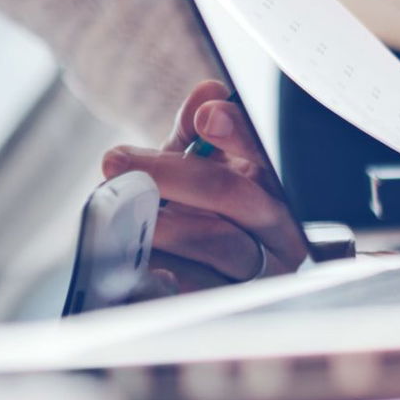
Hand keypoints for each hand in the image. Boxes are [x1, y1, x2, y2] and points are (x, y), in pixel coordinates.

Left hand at [101, 82, 307, 292]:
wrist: (219, 292)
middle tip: (118, 160)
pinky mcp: (236, 308)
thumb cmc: (210, 225)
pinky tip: (144, 267)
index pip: (263, 151)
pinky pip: (199, 289)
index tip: (206, 115)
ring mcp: (265, 272)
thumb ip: (197, 135)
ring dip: (164, 223)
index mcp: (274, 189)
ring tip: (124, 214)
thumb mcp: (203, 177)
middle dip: (171, 172)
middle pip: (232, 192)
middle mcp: (281, 229)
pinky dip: (167, 276)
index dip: (237, 132)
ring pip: (217, 241)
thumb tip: (207, 91)